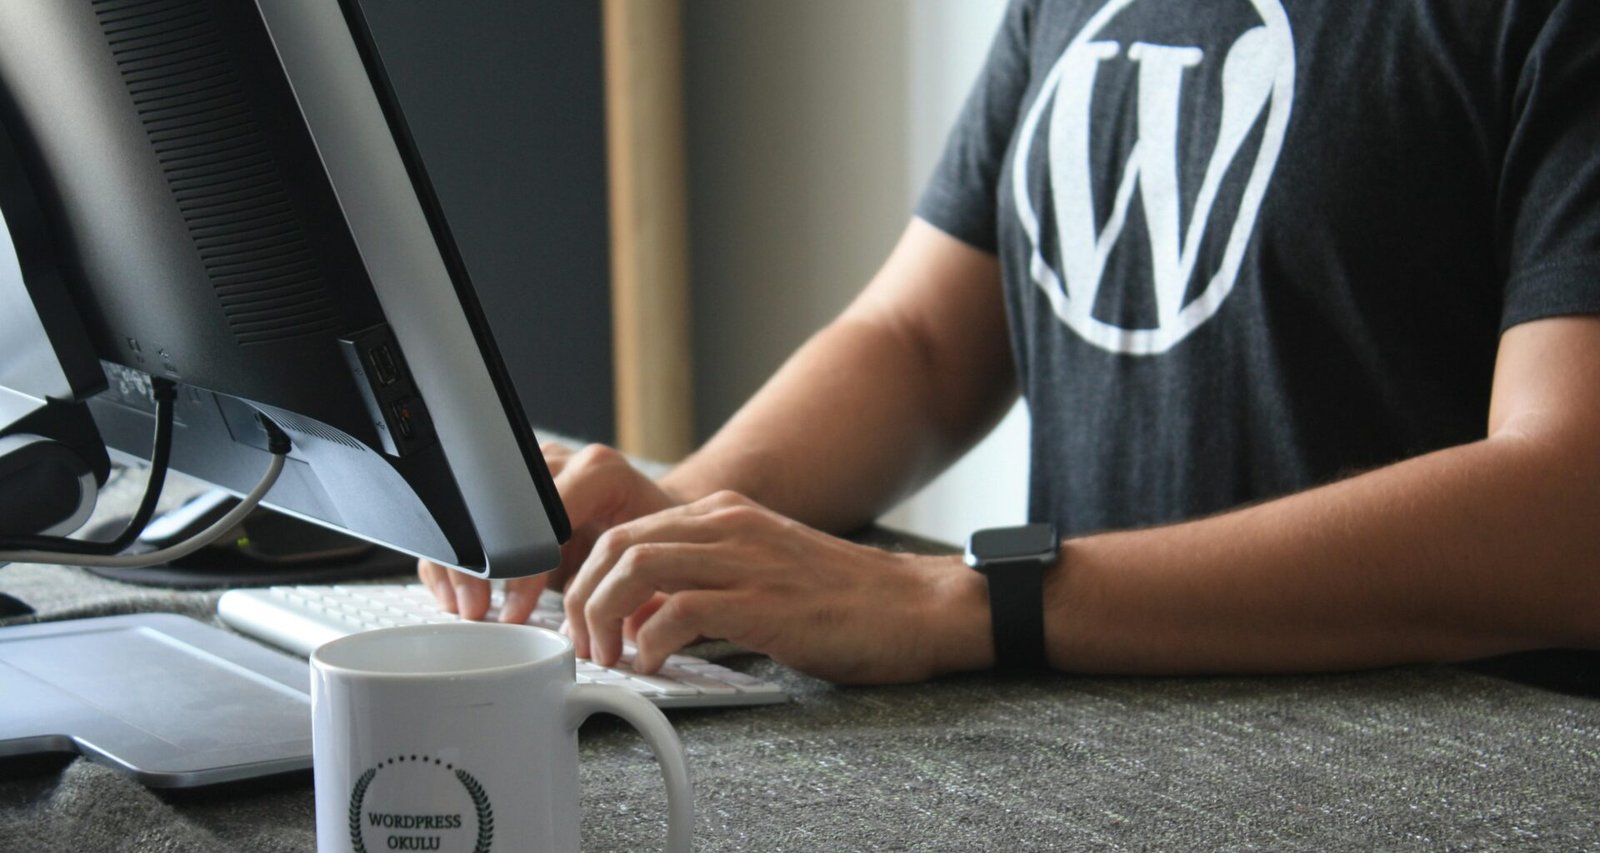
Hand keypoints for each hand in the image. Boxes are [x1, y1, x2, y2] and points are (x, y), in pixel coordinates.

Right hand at [418, 442, 680, 622]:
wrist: (659, 520)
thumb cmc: (660, 544)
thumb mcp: (652, 561)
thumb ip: (624, 585)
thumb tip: (599, 632)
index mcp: (599, 473)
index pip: (543, 516)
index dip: (523, 567)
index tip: (516, 610)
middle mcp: (562, 462)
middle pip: (498, 506)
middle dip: (480, 565)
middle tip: (476, 610)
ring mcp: (531, 471)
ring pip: (473, 508)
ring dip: (461, 562)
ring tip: (465, 606)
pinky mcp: (511, 488)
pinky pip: (468, 517)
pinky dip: (457, 557)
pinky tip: (456, 592)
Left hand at [562, 490, 989, 683]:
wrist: (917, 607)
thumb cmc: (844, 602)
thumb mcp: (761, 573)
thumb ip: (701, 583)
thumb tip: (639, 618)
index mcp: (725, 515)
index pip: (626, 528)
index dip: (590, 576)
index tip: (584, 619)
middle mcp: (728, 525)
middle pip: (617, 543)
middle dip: (583, 596)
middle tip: (587, 644)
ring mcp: (746, 559)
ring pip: (634, 567)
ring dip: (604, 616)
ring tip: (611, 655)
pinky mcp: (762, 601)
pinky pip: (677, 611)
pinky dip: (651, 642)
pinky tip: (656, 664)